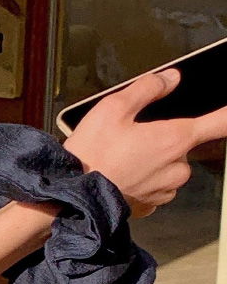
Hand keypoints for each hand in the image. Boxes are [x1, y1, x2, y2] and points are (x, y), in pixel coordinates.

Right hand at [62, 65, 226, 218]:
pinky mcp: (152, 204)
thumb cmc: (92, 154)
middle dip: (163, 138)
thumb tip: (169, 79)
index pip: (218, 123)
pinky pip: (156, 185)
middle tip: (132, 137)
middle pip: (183, 145)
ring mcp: (166, 189)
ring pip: (170, 166)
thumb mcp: (114, 107)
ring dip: (153, 160)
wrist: (73, 196)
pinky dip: (143, 178)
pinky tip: (121, 173)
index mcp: (174, 139)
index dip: (226, 114)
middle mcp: (177, 167)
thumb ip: (148, 88)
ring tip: (121, 157)